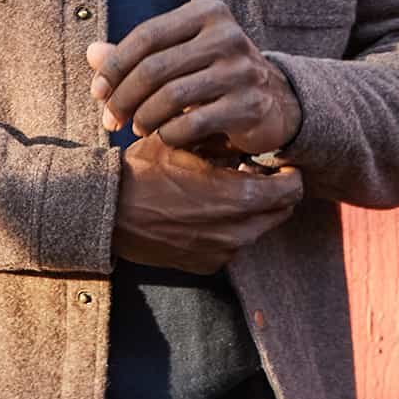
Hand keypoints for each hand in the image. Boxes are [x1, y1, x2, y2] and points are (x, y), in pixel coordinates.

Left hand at [86, 0, 301, 157]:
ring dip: (143, 118)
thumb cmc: (215, 74)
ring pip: (171, 97)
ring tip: (136, 128)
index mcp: (207, 12)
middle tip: (110, 120)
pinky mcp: (250, 105)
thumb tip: (91, 53)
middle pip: (155, 68)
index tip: (97, 93)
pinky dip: (169, 134)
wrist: (276, 101)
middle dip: (123, 98)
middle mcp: (227, 36)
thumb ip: (137, 55)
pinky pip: (193, 123)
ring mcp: (242, 70)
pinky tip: (163, 137)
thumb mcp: (180, 55)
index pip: (147, 35)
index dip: (114, 66)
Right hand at [113, 133, 302, 273]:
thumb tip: (248, 132)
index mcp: (237, 198)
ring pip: (257, 228)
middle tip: (256, 170)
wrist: (107, 213)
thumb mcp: (185, 141)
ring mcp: (222, 252)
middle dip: (275, 190)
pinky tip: (208, 208)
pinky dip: (231, 226)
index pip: (292, 189)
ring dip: (252, 208)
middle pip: (280, 211)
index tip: (280, 161)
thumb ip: (222, 137)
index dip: (291, 173)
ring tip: (229, 185)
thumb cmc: (144, 171)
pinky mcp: (206, 265)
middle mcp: (237, 232)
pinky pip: (233, 243)